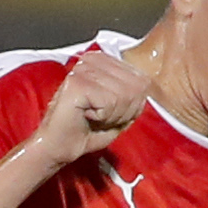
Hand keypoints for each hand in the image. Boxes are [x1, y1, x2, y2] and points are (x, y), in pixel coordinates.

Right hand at [27, 50, 149, 165]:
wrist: (59, 147)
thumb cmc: (87, 131)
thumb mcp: (120, 112)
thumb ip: (135, 96)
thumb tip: (148, 86)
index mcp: (103, 61)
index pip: (141, 79)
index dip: (133, 105)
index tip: (111, 113)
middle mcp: (92, 59)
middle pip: (135, 87)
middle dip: (124, 111)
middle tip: (102, 118)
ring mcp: (83, 69)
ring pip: (124, 95)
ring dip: (113, 115)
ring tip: (94, 117)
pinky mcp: (77, 83)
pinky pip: (111, 102)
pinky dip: (103, 117)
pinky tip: (87, 116)